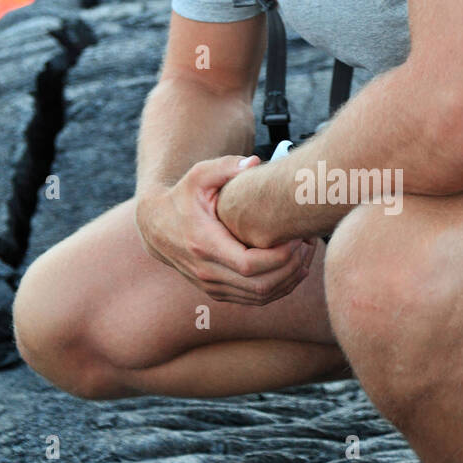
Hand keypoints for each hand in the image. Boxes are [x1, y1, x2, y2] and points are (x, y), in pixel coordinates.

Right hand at [135, 155, 314, 305]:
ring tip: (305, 254)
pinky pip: (255, 299)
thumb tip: (255, 162)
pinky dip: (279, 287)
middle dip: (292, 268)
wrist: (155, 226)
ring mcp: (211, 285)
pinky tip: (292, 267)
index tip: (296, 237)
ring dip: (289, 280)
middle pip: (261, 285)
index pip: (250, 264)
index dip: (280, 256)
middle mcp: (207, 271)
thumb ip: (226, 167)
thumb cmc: (182, 197)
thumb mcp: (198, 176)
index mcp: (204, 244)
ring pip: (261, 296)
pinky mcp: (217, 292)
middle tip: (308, 244)